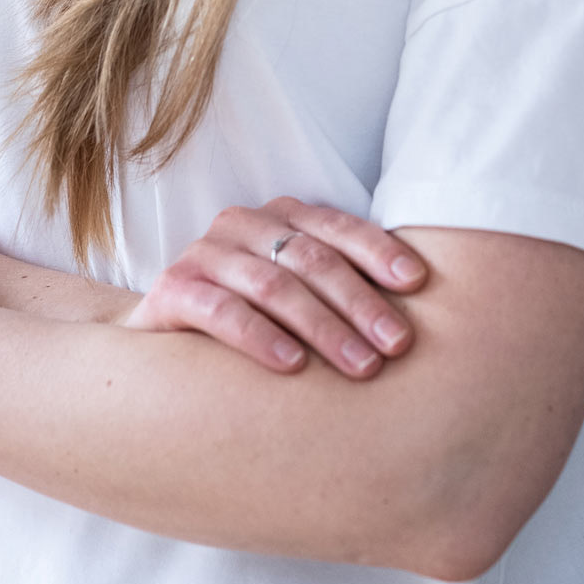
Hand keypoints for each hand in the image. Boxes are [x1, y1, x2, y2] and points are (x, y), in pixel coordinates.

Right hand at [120, 199, 427, 377]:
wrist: (165, 353)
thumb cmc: (253, 323)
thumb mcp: (300, 299)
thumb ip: (343, 291)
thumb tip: (418, 311)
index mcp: (280, 217)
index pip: (336, 227)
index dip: (378, 252)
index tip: (418, 284)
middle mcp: (242, 225)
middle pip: (311, 258)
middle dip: (360, 302)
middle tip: (397, 344)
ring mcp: (204, 255)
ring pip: (273, 284)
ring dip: (323, 326)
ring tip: (362, 366)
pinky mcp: (172, 291)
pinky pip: (220, 311)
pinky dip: (260, 337)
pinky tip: (294, 366)